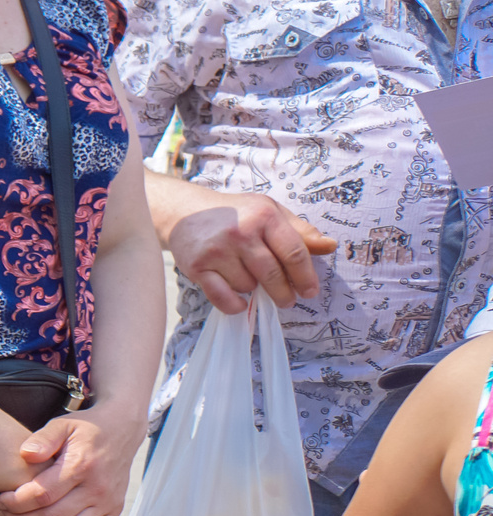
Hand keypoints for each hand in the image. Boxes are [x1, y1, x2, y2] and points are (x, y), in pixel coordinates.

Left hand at [0, 416, 136, 515]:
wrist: (121, 429)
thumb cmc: (85, 428)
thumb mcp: (62, 424)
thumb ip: (42, 439)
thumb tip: (25, 454)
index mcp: (81, 465)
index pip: (42, 494)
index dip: (17, 503)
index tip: (1, 501)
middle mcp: (96, 488)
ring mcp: (107, 504)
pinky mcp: (113, 513)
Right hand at [165, 189, 335, 314]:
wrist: (185, 211)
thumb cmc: (234, 213)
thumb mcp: (269, 212)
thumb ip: (300, 230)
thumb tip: (330, 246)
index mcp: (264, 216)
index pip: (293, 252)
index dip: (305, 276)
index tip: (310, 291)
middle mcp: (241, 232)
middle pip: (272, 274)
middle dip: (283, 293)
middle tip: (287, 301)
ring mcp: (217, 250)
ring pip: (247, 286)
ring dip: (252, 290)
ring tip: (248, 279)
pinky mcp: (197, 266)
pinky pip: (223, 297)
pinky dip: (234, 304)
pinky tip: (239, 302)